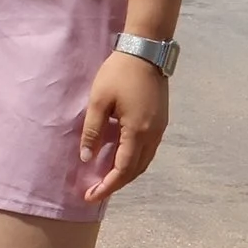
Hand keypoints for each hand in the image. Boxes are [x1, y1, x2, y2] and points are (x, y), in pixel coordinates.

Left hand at [77, 48, 170, 202]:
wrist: (146, 51)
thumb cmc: (119, 73)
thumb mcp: (99, 101)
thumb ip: (92, 131)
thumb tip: (87, 157)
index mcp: (137, 131)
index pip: (122, 169)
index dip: (107, 186)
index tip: (91, 196)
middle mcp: (153, 135)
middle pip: (136, 170)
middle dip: (116, 184)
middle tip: (96, 192)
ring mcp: (160, 129)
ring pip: (144, 162)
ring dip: (126, 174)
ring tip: (107, 179)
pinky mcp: (161, 121)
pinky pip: (148, 150)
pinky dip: (134, 161)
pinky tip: (121, 159)